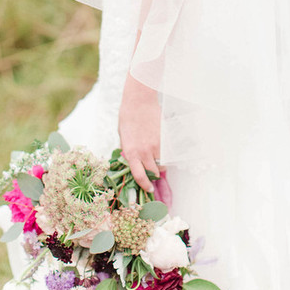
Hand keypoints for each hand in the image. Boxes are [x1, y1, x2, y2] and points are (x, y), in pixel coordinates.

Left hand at [118, 72, 160, 193]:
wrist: (139, 101)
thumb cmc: (127, 117)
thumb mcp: (123, 136)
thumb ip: (128, 150)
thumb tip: (131, 160)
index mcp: (131, 152)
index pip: (139, 175)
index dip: (144, 185)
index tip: (148, 188)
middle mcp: (144, 151)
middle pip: (153, 172)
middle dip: (154, 174)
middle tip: (154, 171)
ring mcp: (156, 145)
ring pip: (162, 163)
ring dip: (160, 163)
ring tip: (156, 155)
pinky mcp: (164, 138)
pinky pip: (167, 152)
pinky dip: (165, 152)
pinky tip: (160, 144)